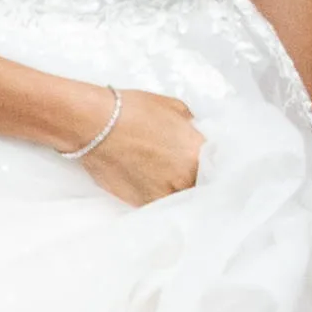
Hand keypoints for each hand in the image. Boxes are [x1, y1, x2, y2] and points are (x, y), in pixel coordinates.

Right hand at [72, 89, 203, 206]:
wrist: (95, 125)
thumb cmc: (132, 111)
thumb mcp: (174, 107)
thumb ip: (190, 125)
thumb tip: (193, 133)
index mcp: (197, 153)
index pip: (216, 167)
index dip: (210, 165)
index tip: (204, 163)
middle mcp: (185, 178)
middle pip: (200, 186)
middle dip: (195, 179)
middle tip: (183, 169)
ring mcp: (164, 194)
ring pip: (180, 198)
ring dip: (177, 190)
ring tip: (164, 176)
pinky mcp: (143, 203)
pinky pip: (160, 203)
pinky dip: (158, 195)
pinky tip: (150, 181)